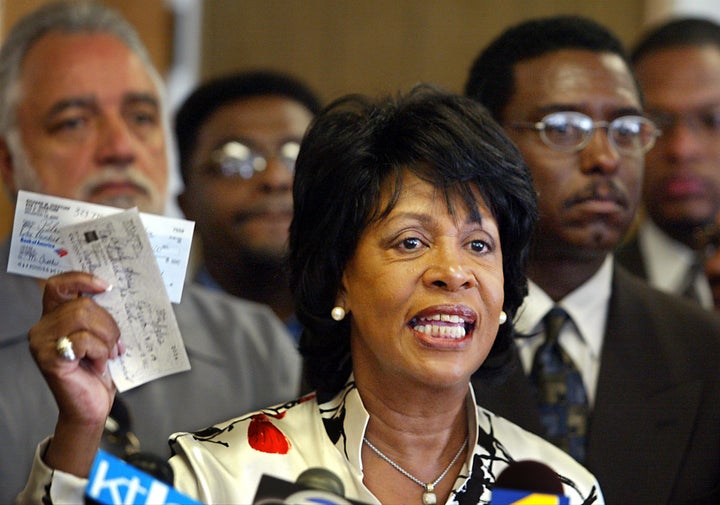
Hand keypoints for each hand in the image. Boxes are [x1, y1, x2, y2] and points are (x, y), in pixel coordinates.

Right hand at [28, 271, 120, 475]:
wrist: (91, 407)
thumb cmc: (96, 372)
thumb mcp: (99, 337)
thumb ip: (97, 316)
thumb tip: (112, 294)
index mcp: (54, 318)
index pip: (58, 285)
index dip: (81, 279)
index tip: (105, 286)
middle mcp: (42, 328)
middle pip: (83, 304)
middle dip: (109, 323)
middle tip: (116, 343)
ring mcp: (43, 343)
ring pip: (85, 318)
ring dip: (107, 337)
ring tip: (108, 354)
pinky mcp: (50, 359)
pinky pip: (85, 340)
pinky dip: (100, 351)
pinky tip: (98, 364)